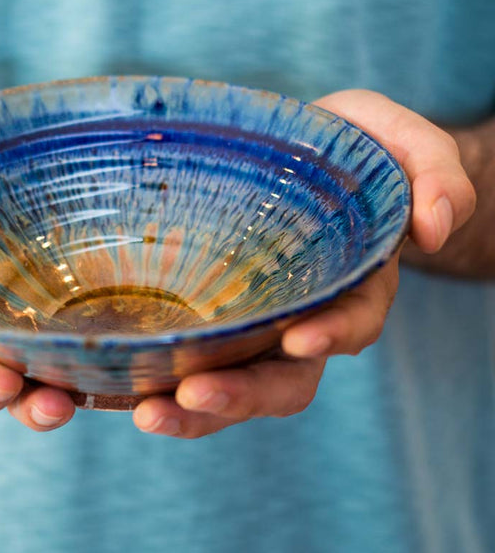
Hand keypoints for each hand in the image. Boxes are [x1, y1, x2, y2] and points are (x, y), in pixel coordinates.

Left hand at [132, 90, 475, 437]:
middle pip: (282, 380)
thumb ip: (435, 172)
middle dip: (242, 395)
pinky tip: (118, 389)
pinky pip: (186, 358)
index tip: (301, 340)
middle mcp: (298, 317)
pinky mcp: (204, 314)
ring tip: (147, 412)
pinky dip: (156, 379)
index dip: (332, 335)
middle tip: (193, 395)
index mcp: (348, 284)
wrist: (293, 152)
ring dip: (192, 409)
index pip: (349, 324)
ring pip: (229, 384)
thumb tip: (434, 228)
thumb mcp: (399, 140)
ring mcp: (249, 322)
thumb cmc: (347, 146)